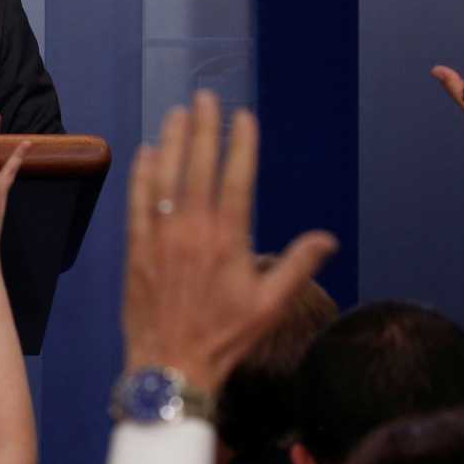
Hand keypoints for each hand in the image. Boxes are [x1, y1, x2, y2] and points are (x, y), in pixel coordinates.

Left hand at [122, 92, 337, 393]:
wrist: (171, 366)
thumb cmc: (224, 338)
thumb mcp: (270, 306)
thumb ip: (297, 266)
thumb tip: (328, 238)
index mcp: (229, 242)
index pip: (237, 180)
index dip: (241, 145)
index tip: (243, 117)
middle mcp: (193, 233)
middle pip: (198, 168)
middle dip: (202, 129)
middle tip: (204, 97)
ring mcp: (161, 239)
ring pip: (165, 179)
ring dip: (170, 143)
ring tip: (176, 113)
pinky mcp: (136, 251)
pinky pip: (138, 204)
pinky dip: (141, 176)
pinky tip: (145, 154)